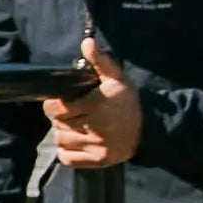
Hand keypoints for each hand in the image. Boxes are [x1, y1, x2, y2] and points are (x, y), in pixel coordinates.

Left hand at [41, 34, 145, 168]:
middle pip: (57, 125)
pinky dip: (67, 152)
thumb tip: (87, 42)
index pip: (57, 108)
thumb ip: (100, 60)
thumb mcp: (116, 78)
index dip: (53, 105)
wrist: (150, 129)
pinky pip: (68, 158)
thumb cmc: (128, 101)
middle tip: (70, 115)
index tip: (59, 103)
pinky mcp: (98, 160)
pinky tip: (77, 142)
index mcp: (97, 105)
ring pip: (61, 141)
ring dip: (63, 134)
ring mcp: (97, 145)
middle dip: (59, 119)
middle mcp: (96, 126)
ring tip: (75, 127)